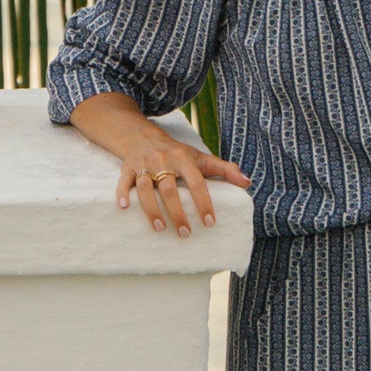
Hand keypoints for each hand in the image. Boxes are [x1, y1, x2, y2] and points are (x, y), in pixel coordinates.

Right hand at [109, 122, 251, 236]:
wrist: (143, 136)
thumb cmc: (177, 154)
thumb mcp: (201, 158)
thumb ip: (224, 169)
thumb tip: (247, 183)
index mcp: (183, 158)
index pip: (196, 181)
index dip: (203, 202)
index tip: (209, 222)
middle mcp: (163, 160)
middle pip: (169, 188)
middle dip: (177, 212)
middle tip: (185, 234)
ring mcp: (144, 164)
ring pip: (146, 187)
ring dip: (152, 209)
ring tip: (160, 228)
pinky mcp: (128, 168)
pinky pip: (123, 181)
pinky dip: (122, 193)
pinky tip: (124, 207)